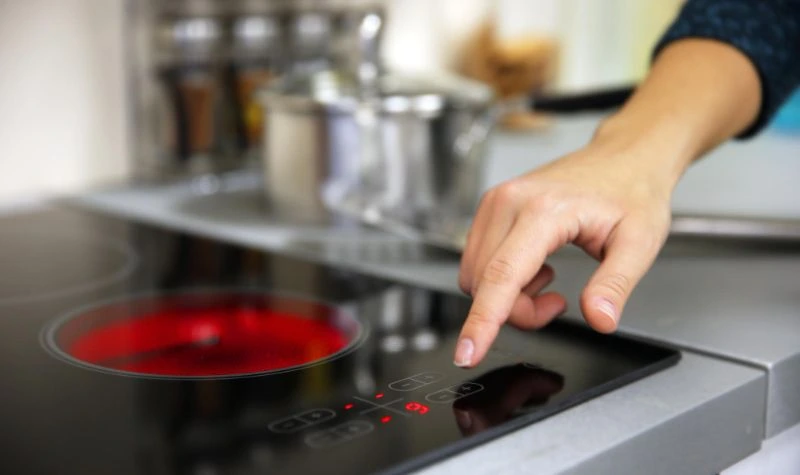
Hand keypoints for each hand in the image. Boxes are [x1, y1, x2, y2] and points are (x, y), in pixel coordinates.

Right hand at [454, 132, 674, 367]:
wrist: (625, 157)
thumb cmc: (633, 192)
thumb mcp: (639, 243)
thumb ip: (615, 285)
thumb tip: (599, 320)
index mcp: (543, 211)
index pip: (502, 276)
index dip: (483, 321)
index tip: (468, 353)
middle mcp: (509, 202)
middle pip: (486, 283)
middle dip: (516, 311)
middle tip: (558, 304)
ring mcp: (495, 202)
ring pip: (477, 275)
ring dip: (508, 296)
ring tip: (550, 282)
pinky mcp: (491, 208)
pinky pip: (479, 260)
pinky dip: (503, 279)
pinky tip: (536, 267)